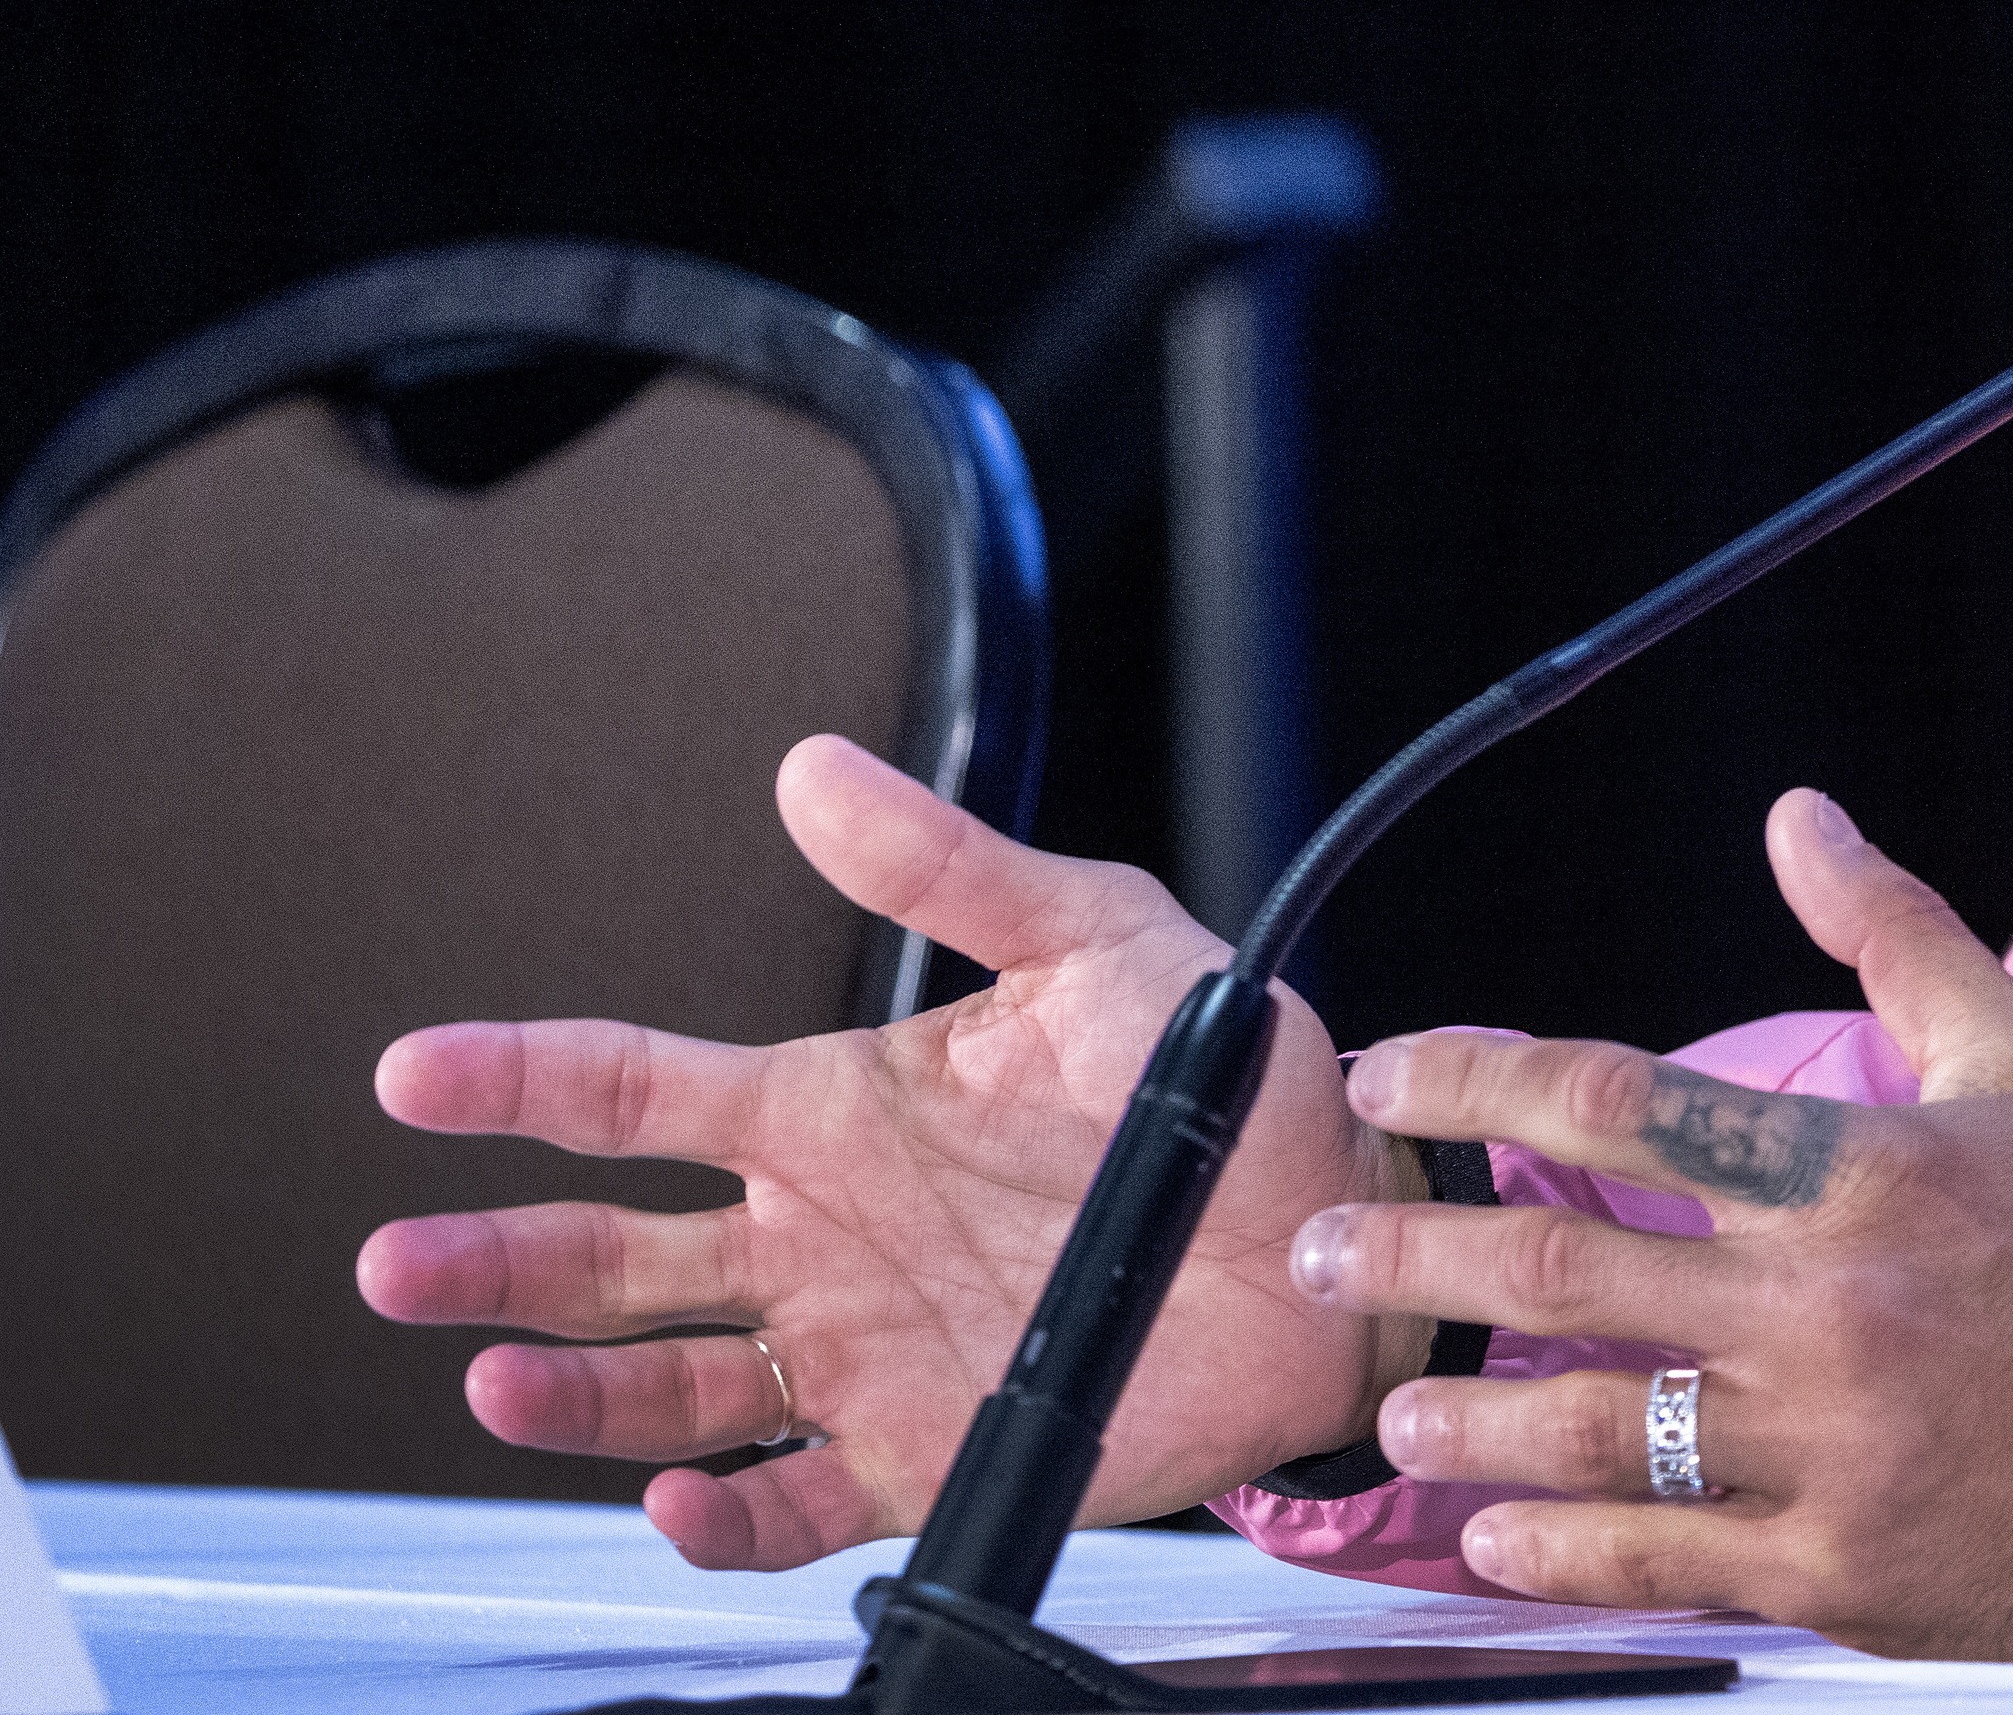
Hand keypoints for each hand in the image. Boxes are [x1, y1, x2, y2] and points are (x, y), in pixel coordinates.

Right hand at [358, 733, 1422, 1568]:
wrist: (1334, 1222)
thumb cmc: (1217, 1078)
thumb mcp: (1094, 938)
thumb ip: (951, 866)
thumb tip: (817, 773)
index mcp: (836, 1109)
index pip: (635, 1092)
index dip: (519, 1079)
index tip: (414, 1075)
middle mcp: (819, 1237)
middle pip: (610, 1256)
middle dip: (496, 1261)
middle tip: (402, 1262)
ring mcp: (858, 1350)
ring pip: (665, 1391)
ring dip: (572, 1394)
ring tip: (496, 1379)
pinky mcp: (924, 1451)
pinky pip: (790, 1501)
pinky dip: (721, 1515)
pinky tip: (678, 1499)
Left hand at [1294, 790, 2012, 1659]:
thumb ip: (1897, 935)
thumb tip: (1800, 817)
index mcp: (1857, 1173)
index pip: (1622, 1102)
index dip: (1481, 1077)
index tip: (1394, 1074)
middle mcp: (1821, 1305)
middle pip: (1564, 1262)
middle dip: (1414, 1246)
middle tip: (1320, 1242)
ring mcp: (1821, 1446)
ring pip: (1586, 1424)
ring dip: (1463, 1416)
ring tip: (1398, 1411)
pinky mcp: (1833, 1568)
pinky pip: (1655, 1559)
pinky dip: (1554, 1552)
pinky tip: (1492, 1541)